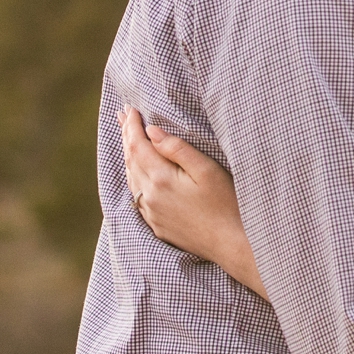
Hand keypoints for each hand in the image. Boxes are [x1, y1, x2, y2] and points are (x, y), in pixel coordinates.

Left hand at [119, 107, 267, 298]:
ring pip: (131, 179)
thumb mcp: (206, 170)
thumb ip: (177, 149)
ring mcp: (151, 214)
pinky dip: (134, 177)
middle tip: (121, 116)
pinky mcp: (157, 225)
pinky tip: (137, 172)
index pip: (138, 145)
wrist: (232, 244)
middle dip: (126, 136)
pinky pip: (137, 196)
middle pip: (130, 160)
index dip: (132, 126)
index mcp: (161, 180)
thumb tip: (152, 131)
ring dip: (128, 156)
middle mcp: (150, 198)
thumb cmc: (226, 204)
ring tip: (126, 138)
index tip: (129, 109)